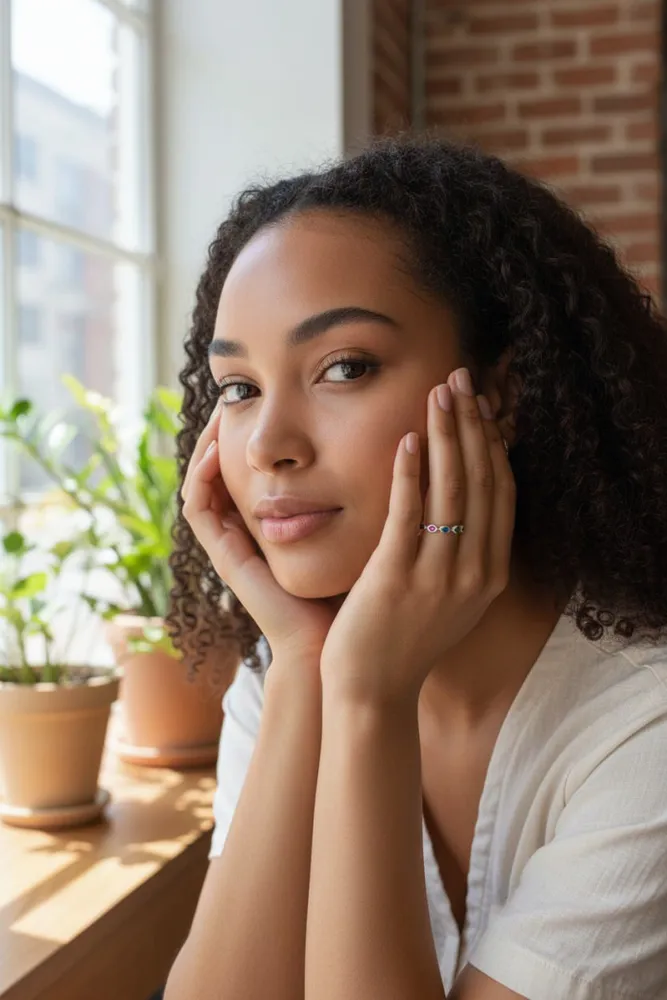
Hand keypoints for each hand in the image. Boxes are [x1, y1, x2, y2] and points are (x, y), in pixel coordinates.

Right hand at [180, 400, 338, 667]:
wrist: (331, 646)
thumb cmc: (350, 593)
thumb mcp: (353, 531)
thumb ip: (359, 496)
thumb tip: (385, 447)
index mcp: (270, 525)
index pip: (247, 471)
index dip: (247, 435)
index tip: (264, 401)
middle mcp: (245, 533)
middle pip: (218, 473)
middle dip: (221, 433)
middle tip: (233, 396)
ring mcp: (230, 546)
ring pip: (201, 485)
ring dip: (205, 448)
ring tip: (219, 413)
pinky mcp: (225, 559)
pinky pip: (198, 510)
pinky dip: (200, 478)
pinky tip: (217, 451)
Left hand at [318, 368, 515, 705]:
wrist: (373, 692)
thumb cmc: (404, 640)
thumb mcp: (449, 597)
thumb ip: (462, 553)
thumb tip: (459, 499)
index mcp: (490, 575)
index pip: (501, 494)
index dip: (494, 445)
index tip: (483, 406)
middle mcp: (473, 573)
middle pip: (481, 483)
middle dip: (473, 425)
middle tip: (461, 380)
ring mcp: (438, 577)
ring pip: (451, 491)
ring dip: (447, 436)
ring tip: (439, 394)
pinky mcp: (396, 579)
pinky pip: (408, 514)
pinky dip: (411, 473)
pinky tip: (408, 439)